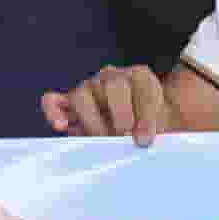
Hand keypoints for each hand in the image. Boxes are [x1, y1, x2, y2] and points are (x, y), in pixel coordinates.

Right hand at [41, 64, 182, 140]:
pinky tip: (60, 126)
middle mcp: (112, 77)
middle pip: (113, 85)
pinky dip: (53, 111)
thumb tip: (143, 142)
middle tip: (124, 137)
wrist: (140, 127)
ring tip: (102, 140)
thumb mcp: (165, 124)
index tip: (145, 139)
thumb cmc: (152, 126)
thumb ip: (158, 128)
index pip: (143, 88)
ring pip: (83, 95)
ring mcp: (89, 88)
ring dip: (92, 121)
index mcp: (140, 77)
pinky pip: (53, 101)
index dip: (144, 115)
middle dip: (120, 115)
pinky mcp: (69, 104)